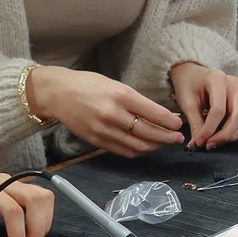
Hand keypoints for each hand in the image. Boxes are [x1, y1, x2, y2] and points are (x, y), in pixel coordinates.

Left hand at [0, 174, 53, 236]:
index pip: (13, 211)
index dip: (20, 236)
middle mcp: (2, 181)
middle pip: (36, 199)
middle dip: (38, 230)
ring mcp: (10, 182)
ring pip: (42, 196)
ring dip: (43, 222)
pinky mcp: (15, 186)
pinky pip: (38, 197)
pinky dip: (41, 216)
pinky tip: (31, 233)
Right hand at [29, 65, 186, 157]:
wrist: (58, 94)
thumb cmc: (87, 85)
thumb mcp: (115, 85)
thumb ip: (136, 101)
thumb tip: (160, 115)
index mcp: (120, 95)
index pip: (154, 113)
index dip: (170, 122)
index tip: (179, 124)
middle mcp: (113, 114)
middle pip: (149, 133)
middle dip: (167, 137)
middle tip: (177, 137)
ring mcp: (104, 130)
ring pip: (138, 146)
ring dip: (154, 146)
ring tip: (163, 143)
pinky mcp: (96, 141)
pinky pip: (123, 151)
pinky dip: (138, 151)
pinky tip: (145, 147)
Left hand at [170, 61, 237, 148]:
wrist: (191, 74)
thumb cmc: (187, 84)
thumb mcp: (186, 103)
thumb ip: (195, 123)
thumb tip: (198, 145)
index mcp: (217, 79)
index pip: (219, 109)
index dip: (210, 129)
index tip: (199, 142)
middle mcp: (233, 84)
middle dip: (225, 134)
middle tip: (209, 145)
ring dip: (232, 134)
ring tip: (214, 142)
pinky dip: (235, 130)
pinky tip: (220, 136)